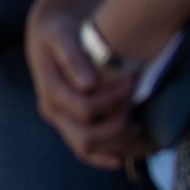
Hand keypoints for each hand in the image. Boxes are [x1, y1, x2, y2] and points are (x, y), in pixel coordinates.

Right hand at [26, 5, 138, 166]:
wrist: (48, 38)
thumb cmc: (58, 33)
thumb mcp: (61, 35)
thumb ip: (73, 57)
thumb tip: (89, 84)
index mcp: (50, 91)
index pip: (85, 108)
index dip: (113, 100)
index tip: (134, 80)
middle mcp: (53, 111)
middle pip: (86, 137)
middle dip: (118, 126)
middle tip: (138, 104)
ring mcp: (61, 122)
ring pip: (87, 149)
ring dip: (116, 143)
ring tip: (140, 126)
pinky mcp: (70, 126)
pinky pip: (86, 152)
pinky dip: (106, 156)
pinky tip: (124, 155)